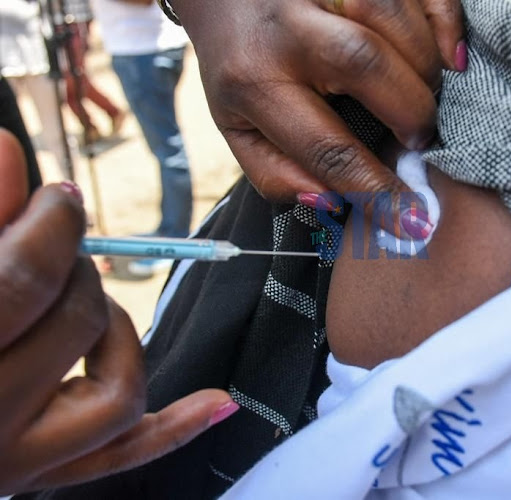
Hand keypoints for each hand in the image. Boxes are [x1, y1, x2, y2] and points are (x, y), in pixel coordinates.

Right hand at [0, 129, 237, 494]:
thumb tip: (9, 148)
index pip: (22, 279)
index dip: (51, 223)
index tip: (59, 197)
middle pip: (77, 323)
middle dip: (78, 268)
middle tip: (60, 245)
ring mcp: (16, 463)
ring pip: (118, 395)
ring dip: (119, 333)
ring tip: (86, 300)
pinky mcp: (40, 479)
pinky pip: (122, 456)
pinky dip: (174, 428)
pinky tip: (217, 401)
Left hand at [170, 0, 462, 221]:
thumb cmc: (241, 70)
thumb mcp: (240, 130)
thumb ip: (277, 174)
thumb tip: (332, 202)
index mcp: (254, 83)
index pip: (326, 148)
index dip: (376, 190)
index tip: (412, 221)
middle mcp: (284, 28)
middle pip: (364, 63)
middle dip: (411, 111)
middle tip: (420, 138)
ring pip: (388, 15)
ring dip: (425, 66)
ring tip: (427, 96)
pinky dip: (443, 20)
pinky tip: (447, 55)